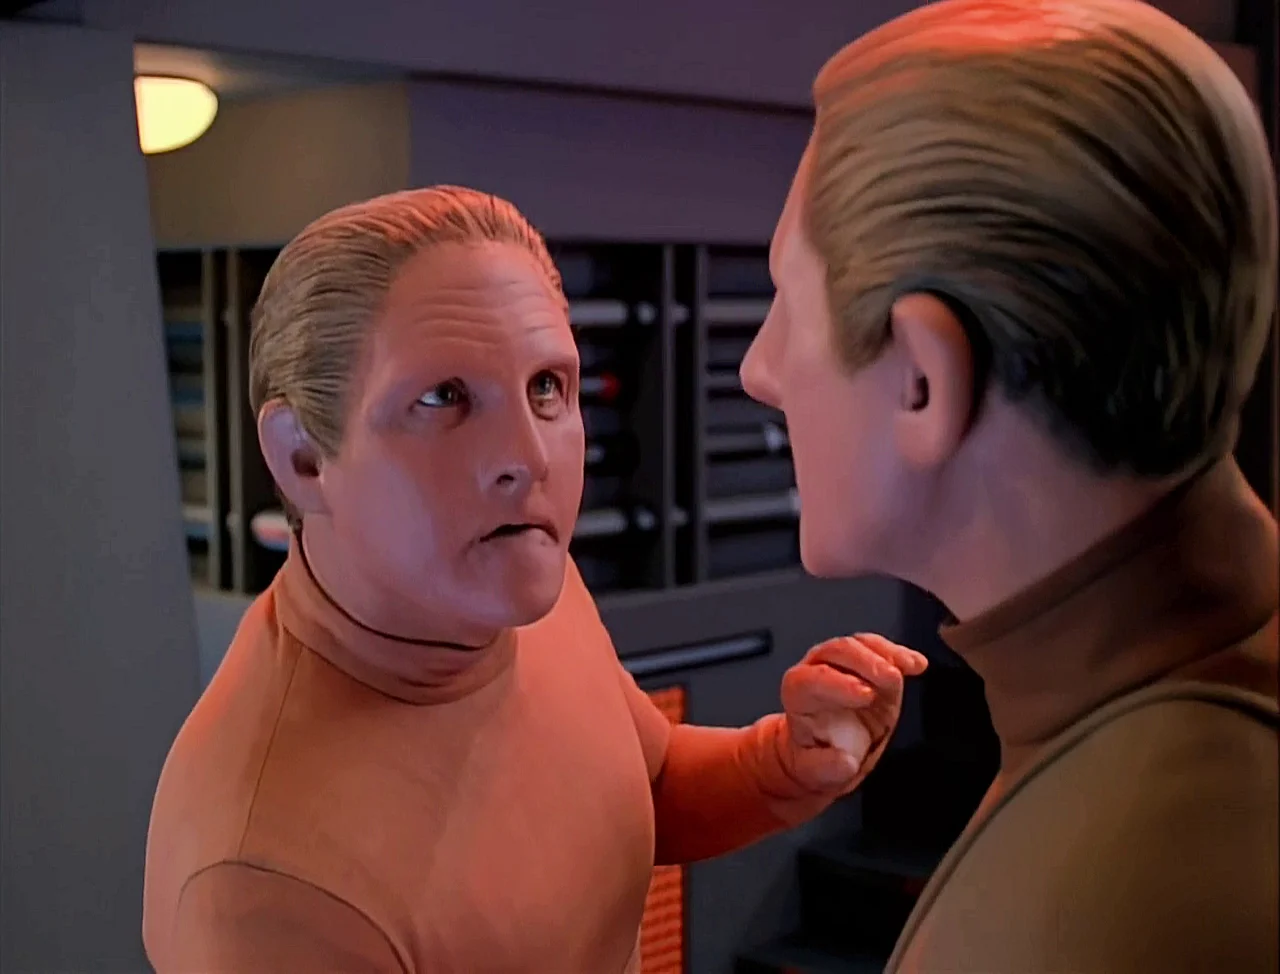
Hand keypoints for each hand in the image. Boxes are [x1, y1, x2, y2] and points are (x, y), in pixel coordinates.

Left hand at [778, 633, 927, 792]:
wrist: (830, 749)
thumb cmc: (818, 757)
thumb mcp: (816, 773)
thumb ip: (827, 767)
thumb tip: (844, 761)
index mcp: (798, 694)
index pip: (810, 679)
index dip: (837, 684)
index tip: (865, 695)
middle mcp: (816, 669)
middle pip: (836, 651)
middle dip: (865, 662)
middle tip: (890, 678)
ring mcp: (842, 663)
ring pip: (860, 644)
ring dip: (886, 653)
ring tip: (907, 666)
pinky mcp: (868, 663)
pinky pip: (881, 649)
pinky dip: (900, 655)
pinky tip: (916, 664)